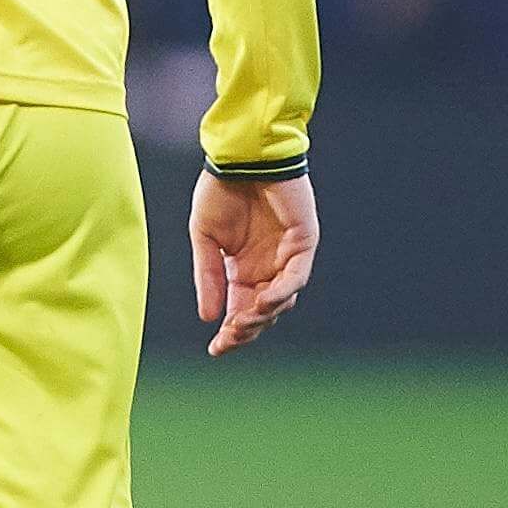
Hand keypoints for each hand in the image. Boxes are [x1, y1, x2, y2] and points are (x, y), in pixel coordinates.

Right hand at [190, 170, 318, 356]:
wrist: (241, 157)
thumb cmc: (220, 191)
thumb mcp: (204, 237)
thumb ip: (207, 276)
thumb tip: (207, 317)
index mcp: (241, 269)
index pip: (239, 310)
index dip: (229, 332)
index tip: (215, 350)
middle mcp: (266, 268)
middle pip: (262, 313)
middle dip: (246, 329)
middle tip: (229, 338)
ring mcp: (287, 258)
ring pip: (282, 301)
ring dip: (263, 315)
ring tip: (242, 321)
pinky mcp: (303, 244)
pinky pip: (296, 277)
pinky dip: (282, 292)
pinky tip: (263, 301)